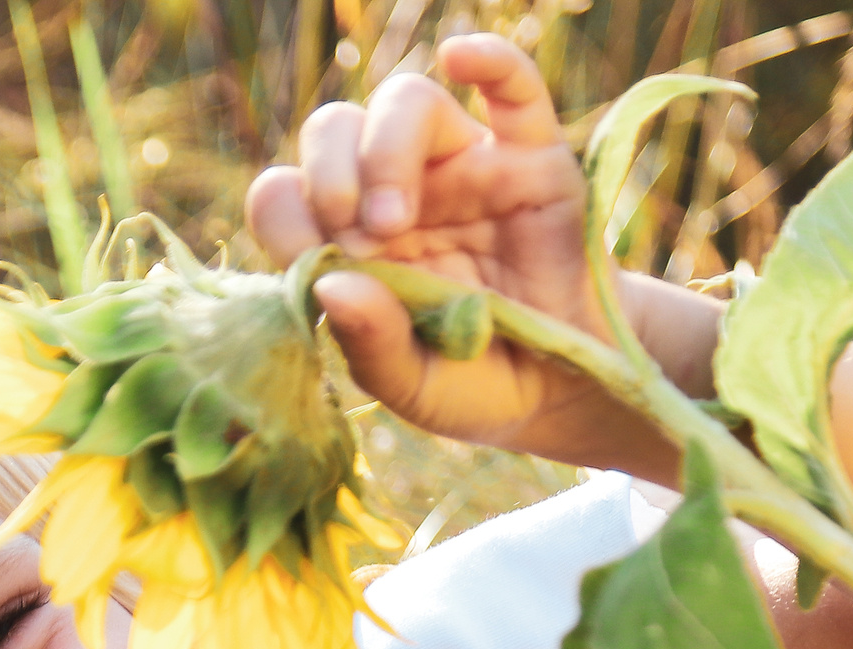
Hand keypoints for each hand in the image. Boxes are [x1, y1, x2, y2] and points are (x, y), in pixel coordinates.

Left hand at [246, 34, 714, 479]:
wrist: (566, 386)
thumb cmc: (476, 381)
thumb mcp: (415, 386)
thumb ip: (370, 344)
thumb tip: (328, 286)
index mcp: (348, 239)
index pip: (286, 193)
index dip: (287, 219)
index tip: (316, 266)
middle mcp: (397, 190)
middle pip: (335, 129)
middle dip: (329, 177)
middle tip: (360, 240)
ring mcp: (464, 167)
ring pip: (406, 101)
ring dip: (384, 150)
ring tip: (391, 221)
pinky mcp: (533, 158)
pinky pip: (514, 87)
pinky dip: (490, 60)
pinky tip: (461, 57)